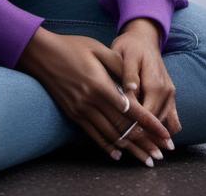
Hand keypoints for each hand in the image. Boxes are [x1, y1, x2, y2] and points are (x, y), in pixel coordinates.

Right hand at [16, 26, 172, 165]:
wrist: (41, 55)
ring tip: (145, 159)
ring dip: (130, 149)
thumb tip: (135, 81)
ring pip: (110, 136)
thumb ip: (118, 64)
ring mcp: (81, 110)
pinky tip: (119, 155)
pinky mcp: (73, 114)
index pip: (131, 110)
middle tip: (160, 155)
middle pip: (123, 128)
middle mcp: (91, 102)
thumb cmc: (71, 46)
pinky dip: (108, 147)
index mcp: (101, 85)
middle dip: (144, 142)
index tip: (164, 134)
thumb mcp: (97, 48)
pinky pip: (93, 135)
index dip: (150, 124)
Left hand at [111, 18, 182, 145]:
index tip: (123, 140)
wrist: (143, 38)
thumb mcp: (126, 55)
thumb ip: (129, 74)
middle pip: (157, 124)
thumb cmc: (130, 46)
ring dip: (155, 138)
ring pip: (166, 126)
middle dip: (145, 138)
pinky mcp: (170, 97)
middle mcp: (167, 92)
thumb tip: (131, 89)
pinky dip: (165, 130)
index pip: (147, 115)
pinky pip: (173, 120)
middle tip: (131, 151)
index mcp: (156, 83)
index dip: (135, 129)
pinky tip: (152, 139)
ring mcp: (171, 95)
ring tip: (143, 153)